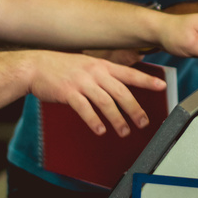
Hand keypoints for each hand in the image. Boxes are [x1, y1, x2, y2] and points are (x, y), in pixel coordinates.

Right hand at [25, 49, 165, 136]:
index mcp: (101, 66)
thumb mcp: (86, 65)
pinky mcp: (68, 92)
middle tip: (143, 122)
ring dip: (117, 119)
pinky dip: (94, 120)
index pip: (129, 73)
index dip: (146, 80)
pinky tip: (100, 130)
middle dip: (134, 108)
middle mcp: (95, 73)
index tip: (161, 86)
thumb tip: (120, 87)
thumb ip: (103, 75)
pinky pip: (85, 108)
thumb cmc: (61, 67)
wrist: (35, 66)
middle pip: (121, 91)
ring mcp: (82, 82)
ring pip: (105, 102)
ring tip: (124, 131)